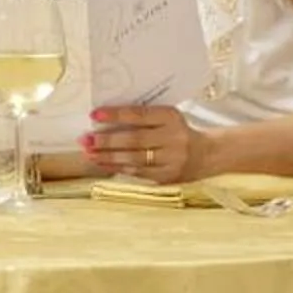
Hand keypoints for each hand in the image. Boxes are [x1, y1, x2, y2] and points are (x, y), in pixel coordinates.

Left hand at [82, 104, 204, 185]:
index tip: (94, 114)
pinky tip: (104, 164)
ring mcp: (171, 160)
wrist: (206, 154)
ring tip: (90, 153)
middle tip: (86, 139)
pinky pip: (138, 172)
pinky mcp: (167, 177)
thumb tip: (106, 118)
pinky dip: (118, 168)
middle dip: (107, 140)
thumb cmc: (178, 131)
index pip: (139, 114)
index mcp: (171, 117)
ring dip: (108, 157)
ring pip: (134, 159)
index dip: (115, 115)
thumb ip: (143, 116)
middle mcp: (172, 138)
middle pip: (134, 139)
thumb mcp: (167, 117)